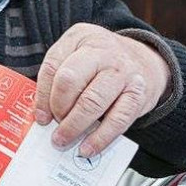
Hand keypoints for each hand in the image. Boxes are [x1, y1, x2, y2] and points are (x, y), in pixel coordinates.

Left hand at [34, 23, 168, 156]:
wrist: (146, 61)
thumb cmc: (101, 62)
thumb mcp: (77, 53)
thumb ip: (58, 76)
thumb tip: (42, 114)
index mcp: (80, 37)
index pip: (53, 65)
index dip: (42, 95)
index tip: (40, 116)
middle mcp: (102, 51)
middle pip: (70, 80)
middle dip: (57, 108)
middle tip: (53, 126)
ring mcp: (122, 72)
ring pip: (92, 102)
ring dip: (74, 126)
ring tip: (63, 140)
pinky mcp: (138, 94)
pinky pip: (117, 120)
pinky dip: (99, 138)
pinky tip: (87, 148)